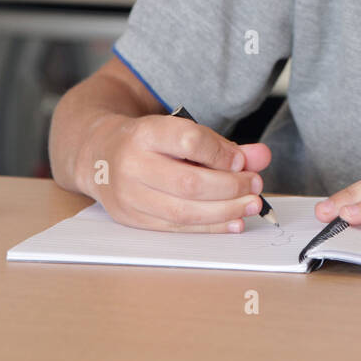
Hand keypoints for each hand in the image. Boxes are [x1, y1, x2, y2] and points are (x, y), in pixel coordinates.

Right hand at [82, 111, 271, 232]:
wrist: (99, 154)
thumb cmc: (149, 142)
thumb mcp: (180, 131)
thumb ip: (222, 145)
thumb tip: (261, 156)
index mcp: (145, 133)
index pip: (189, 142)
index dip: (221, 153)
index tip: (243, 160)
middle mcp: (131, 164)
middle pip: (189, 183)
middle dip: (230, 187)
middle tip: (255, 185)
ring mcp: (128, 196)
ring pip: (183, 212)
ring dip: (225, 211)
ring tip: (250, 205)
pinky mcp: (131, 219)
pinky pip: (176, 229)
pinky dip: (209, 227)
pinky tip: (232, 222)